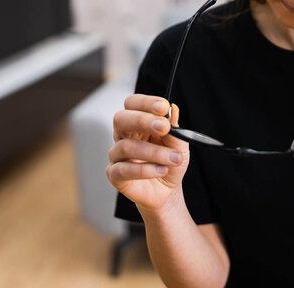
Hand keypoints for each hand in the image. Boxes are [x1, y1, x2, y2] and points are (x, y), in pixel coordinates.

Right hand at [106, 94, 189, 211]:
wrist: (168, 189)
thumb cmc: (171, 161)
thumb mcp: (179, 144)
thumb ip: (175, 129)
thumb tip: (172, 109)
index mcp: (138, 122)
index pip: (132, 103)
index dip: (145, 102)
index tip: (163, 107)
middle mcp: (123, 135)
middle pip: (120, 119)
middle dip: (143, 120)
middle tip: (164, 127)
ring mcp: (116, 154)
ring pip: (127, 146)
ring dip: (154, 152)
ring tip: (174, 158)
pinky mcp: (114, 175)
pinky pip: (124, 170)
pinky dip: (145, 170)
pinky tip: (162, 170)